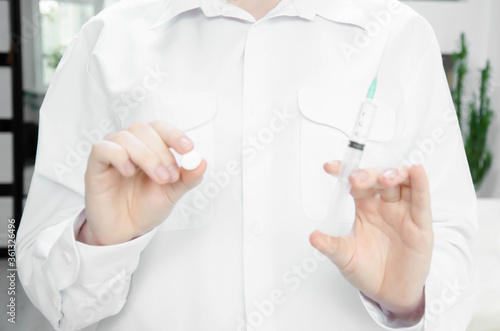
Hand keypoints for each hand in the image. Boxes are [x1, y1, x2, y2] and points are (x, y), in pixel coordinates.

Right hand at [77, 121, 205, 245]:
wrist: (126, 230)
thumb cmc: (146, 207)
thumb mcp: (172, 193)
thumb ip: (187, 178)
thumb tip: (202, 162)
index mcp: (149, 146)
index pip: (160, 128)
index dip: (174, 134)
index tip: (188, 149)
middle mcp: (130, 144)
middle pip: (143, 129)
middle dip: (161, 152)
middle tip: (170, 176)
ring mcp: (111, 153)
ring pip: (125, 137)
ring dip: (146, 156)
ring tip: (158, 179)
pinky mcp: (95, 165)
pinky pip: (102, 148)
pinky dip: (119, 156)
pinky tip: (128, 173)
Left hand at [310, 162, 432, 320]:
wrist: (390, 294)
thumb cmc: (368, 270)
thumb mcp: (344, 257)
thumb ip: (331, 246)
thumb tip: (313, 237)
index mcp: (365, 206)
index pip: (356, 182)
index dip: (343, 171)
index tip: (329, 167)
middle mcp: (385, 205)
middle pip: (379, 178)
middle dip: (368, 175)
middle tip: (355, 179)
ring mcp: (403, 212)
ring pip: (403, 182)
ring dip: (394, 174)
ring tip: (385, 178)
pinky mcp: (420, 225)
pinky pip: (422, 200)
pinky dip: (420, 183)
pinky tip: (417, 170)